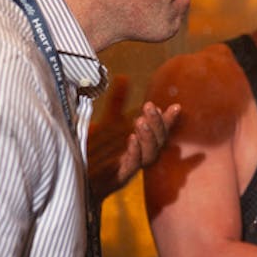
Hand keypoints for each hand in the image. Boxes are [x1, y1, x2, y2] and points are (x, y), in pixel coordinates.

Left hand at [86, 76, 181, 202]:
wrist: (81, 180)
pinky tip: (131, 139)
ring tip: (140, 121)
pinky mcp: (120, 177)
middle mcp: (140, 155)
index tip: (176, 106)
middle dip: (157, 124)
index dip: (169, 120)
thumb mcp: (107, 123)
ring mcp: (131, 167)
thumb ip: (117, 102)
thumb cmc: (97, 152)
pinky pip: (132, 165)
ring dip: (148, 136)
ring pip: (150, 154)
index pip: (160, 131)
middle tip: (149, 106)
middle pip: (158, 141)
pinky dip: (134, 151)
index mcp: (140, 143)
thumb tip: (123, 77)